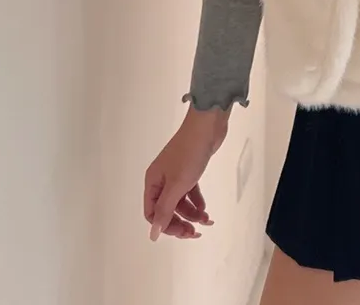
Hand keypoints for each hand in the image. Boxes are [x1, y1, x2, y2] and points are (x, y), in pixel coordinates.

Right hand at [143, 106, 228, 240]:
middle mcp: (161, 179)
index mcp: (152, 182)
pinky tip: (204, 208)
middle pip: (166, 209)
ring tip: (206, 220)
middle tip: (195, 232)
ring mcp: (175, 174)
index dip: (165, 226)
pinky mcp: (189, 169)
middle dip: (180, 222)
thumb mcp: (177, 185)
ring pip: (179, 201)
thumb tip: (153, 234)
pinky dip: (196, 201)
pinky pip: (189, 191)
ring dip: (191, 213)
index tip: (182, 232)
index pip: (152, 213)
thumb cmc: (190, 153)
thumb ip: (165, 210)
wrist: (207, 126)